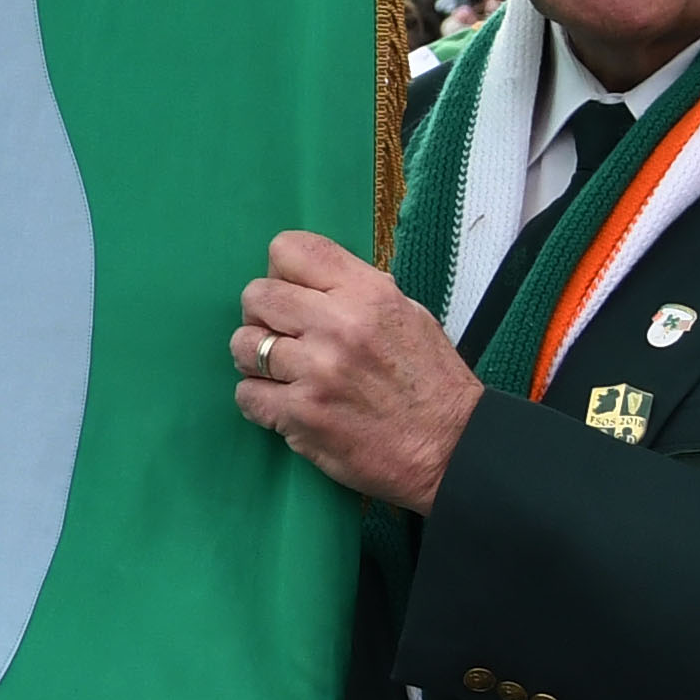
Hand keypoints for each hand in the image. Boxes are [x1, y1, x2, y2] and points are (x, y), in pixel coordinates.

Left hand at [233, 231, 483, 511]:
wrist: (456, 450)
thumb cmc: (433, 383)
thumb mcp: (408, 315)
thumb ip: (355, 291)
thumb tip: (306, 283)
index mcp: (367, 293)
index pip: (289, 249)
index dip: (282, 272)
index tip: (293, 294)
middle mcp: (337, 325)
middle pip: (257, 295)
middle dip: (264, 316)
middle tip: (286, 339)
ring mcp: (316, 371)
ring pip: (243, 345)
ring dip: (257, 360)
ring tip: (285, 374)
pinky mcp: (301, 415)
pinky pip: (246, 394)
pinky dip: (259, 401)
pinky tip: (286, 405)